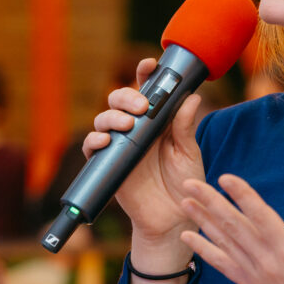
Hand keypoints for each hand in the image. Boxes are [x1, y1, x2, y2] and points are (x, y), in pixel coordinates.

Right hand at [82, 58, 204, 247]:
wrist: (174, 219)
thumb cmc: (184, 183)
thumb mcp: (188, 153)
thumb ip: (184, 126)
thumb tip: (191, 97)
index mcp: (157, 121)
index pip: (148, 91)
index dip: (145, 74)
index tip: (149, 64)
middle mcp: (136, 129)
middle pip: (120, 100)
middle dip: (126, 96)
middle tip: (142, 106)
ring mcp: (120, 145)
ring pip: (104, 119)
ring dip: (112, 116)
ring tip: (127, 124)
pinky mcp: (108, 165)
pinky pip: (92, 147)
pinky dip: (94, 140)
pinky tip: (104, 140)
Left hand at [179, 174, 283, 283]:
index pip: (261, 216)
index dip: (242, 195)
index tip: (225, 177)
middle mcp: (267, 260)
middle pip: (234, 225)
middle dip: (210, 202)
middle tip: (190, 183)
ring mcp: (256, 274)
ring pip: (224, 242)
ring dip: (203, 221)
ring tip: (184, 202)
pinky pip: (223, 265)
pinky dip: (205, 251)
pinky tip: (189, 238)